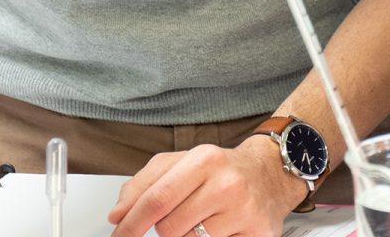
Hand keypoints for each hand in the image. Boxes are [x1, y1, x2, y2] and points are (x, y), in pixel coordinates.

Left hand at [109, 140, 306, 236]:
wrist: (271, 173)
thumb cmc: (222, 169)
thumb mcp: (182, 162)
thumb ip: (144, 183)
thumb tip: (118, 214)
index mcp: (204, 160)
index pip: (156, 199)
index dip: (131, 223)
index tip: (118, 234)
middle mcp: (226, 184)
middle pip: (169, 228)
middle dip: (163, 228)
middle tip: (177, 216)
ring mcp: (243, 211)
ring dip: (186, 236)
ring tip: (201, 218)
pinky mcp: (256, 234)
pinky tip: (218, 228)